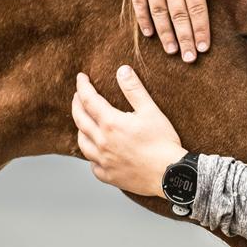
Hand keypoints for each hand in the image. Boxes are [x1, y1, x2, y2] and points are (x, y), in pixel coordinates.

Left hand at [71, 65, 187, 196]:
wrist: (169, 174)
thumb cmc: (162, 142)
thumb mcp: (150, 111)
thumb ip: (134, 90)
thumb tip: (122, 70)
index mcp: (111, 123)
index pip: (88, 99)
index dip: (82, 86)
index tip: (81, 77)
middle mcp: (101, 142)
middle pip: (79, 119)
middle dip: (76, 104)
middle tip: (78, 95)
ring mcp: (103, 160)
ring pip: (82, 142)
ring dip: (80, 129)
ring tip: (84, 122)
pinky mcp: (108, 175)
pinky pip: (92, 164)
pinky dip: (91, 155)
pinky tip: (97, 152)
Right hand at [120, 0, 230, 62]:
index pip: (198, 8)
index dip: (201, 29)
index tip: (204, 47)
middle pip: (179, 16)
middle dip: (186, 39)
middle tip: (190, 59)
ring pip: (159, 14)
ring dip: (166, 35)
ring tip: (173, 51)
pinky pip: (139, 4)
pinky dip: (144, 20)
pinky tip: (150, 34)